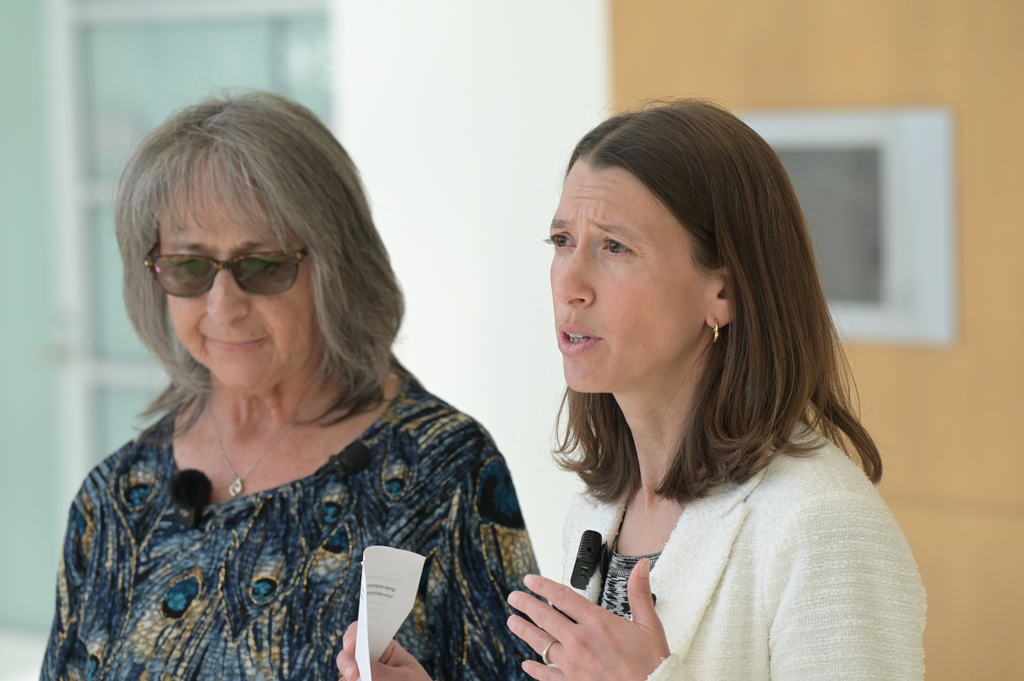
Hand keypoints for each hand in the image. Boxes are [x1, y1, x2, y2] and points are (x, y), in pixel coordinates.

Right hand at [336, 622, 432, 680]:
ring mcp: (361, 674)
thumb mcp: (404, 677)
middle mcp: (369, 659)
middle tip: (353, 674)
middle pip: (348, 653)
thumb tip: (358, 669)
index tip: (351, 644)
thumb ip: (382, 672)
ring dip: (348, 676)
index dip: (353, 634)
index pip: (364, 631)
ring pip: (345, 672)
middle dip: (347, 662)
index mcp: (384, 647)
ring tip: (357, 680)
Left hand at [506, 558, 668, 680]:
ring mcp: (574, 665)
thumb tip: (640, 566)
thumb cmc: (653, 664)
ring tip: (512, 622)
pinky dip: (535, 668)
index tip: (529, 581)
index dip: (542, 586)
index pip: (562, 597)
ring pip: (541, 643)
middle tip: (514, 597)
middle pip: (544, 617)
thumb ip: (639, 593)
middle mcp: (580, 642)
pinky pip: (547, 675)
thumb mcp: (650, 625)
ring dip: (524, 631)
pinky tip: (527, 664)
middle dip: (526, 605)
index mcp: (598, 623)